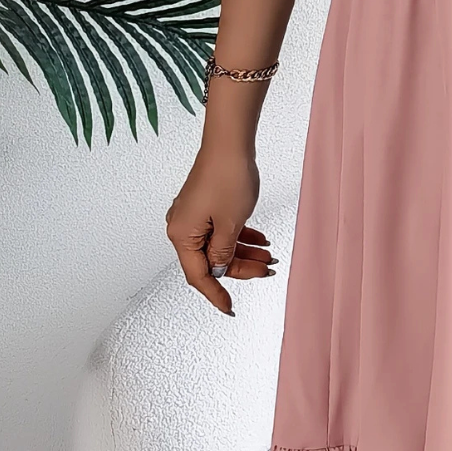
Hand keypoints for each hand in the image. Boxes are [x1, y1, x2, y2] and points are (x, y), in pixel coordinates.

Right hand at [166, 143, 274, 314]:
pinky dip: (240, 235)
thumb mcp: (230, 224)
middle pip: (211, 260)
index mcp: (182, 236)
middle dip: (240, 267)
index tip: (229, 308)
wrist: (230, 143)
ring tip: (269, 255)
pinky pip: (220, 229)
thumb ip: (224, 252)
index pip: (199, 276)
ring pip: (219, 244)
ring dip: (244, 251)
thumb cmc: (227, 177)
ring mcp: (193, 215)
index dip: (216, 293)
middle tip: (266, 270)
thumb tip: (218, 269)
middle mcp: (182, 227)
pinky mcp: (204, 205)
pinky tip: (260, 238)